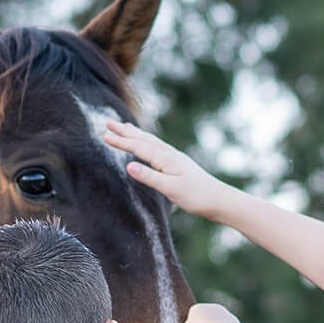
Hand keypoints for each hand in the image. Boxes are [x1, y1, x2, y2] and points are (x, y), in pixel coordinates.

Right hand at [103, 120, 230, 217]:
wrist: (219, 200)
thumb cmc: (196, 197)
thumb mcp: (170, 189)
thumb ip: (149, 177)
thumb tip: (128, 165)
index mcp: (166, 159)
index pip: (138, 147)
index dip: (120, 141)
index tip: (104, 134)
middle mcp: (170, 155)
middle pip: (143, 139)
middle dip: (125, 131)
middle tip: (108, 122)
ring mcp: (175, 158)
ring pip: (151, 141)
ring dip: (136, 133)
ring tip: (125, 127)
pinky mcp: (179, 165)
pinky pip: (158, 148)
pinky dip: (148, 142)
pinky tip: (148, 145)